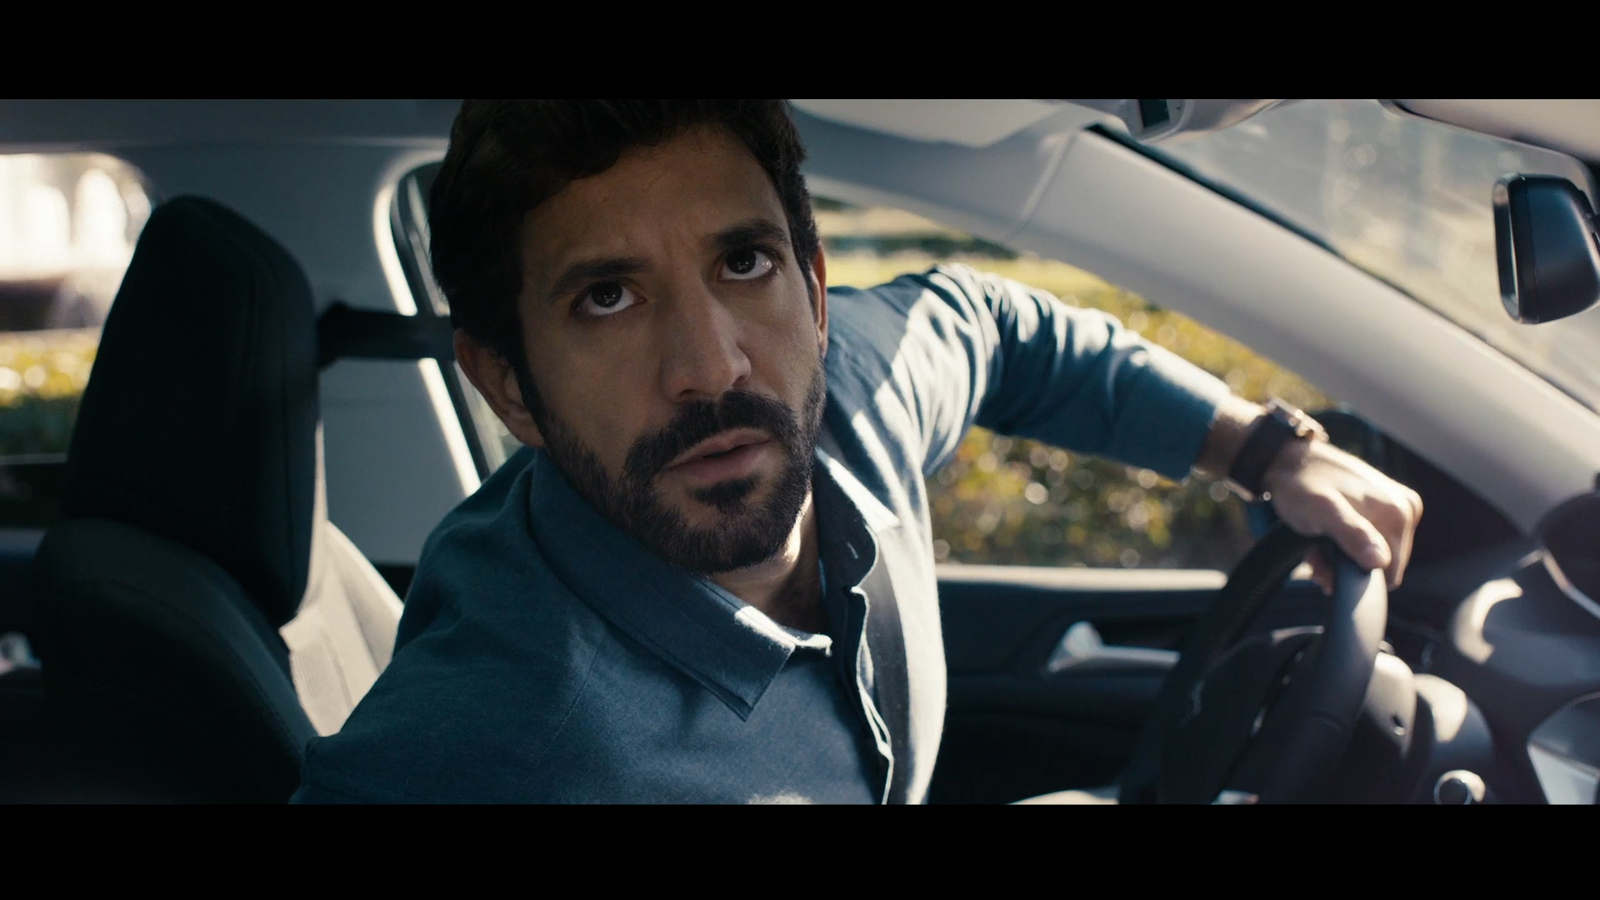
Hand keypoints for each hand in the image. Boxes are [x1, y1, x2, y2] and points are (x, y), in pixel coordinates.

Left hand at [1260, 438, 1423, 593]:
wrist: (1288, 460)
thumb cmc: (1300, 485)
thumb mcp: (1321, 512)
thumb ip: (1352, 535)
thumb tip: (1380, 561)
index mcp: (1398, 512)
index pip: (1389, 572)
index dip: (1354, 576)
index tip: (1325, 568)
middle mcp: (1404, 508)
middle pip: (1382, 564)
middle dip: (1348, 568)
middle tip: (1316, 556)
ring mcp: (1396, 505)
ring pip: (1373, 554)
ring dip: (1343, 558)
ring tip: (1316, 546)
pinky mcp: (1385, 505)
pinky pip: (1370, 539)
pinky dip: (1346, 545)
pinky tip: (1324, 538)